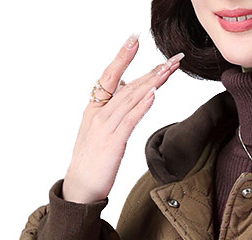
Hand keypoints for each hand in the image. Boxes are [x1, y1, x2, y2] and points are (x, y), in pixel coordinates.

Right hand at [62, 33, 184, 203]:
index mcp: (94, 108)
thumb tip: (129, 92)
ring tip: (169, 71)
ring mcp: (105, 127)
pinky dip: (141, 106)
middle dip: (151, 71)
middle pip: (127, 85)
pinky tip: (153, 95)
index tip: (135, 40)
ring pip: (131, 99)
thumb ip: (113, 111)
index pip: (110, 76)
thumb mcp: (100, 131)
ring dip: (152, 83)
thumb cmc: (92, 161)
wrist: (80, 187)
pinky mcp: (113, 143)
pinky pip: (129, 121)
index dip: (122, 57)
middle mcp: (99, 113)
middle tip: (171, 58)